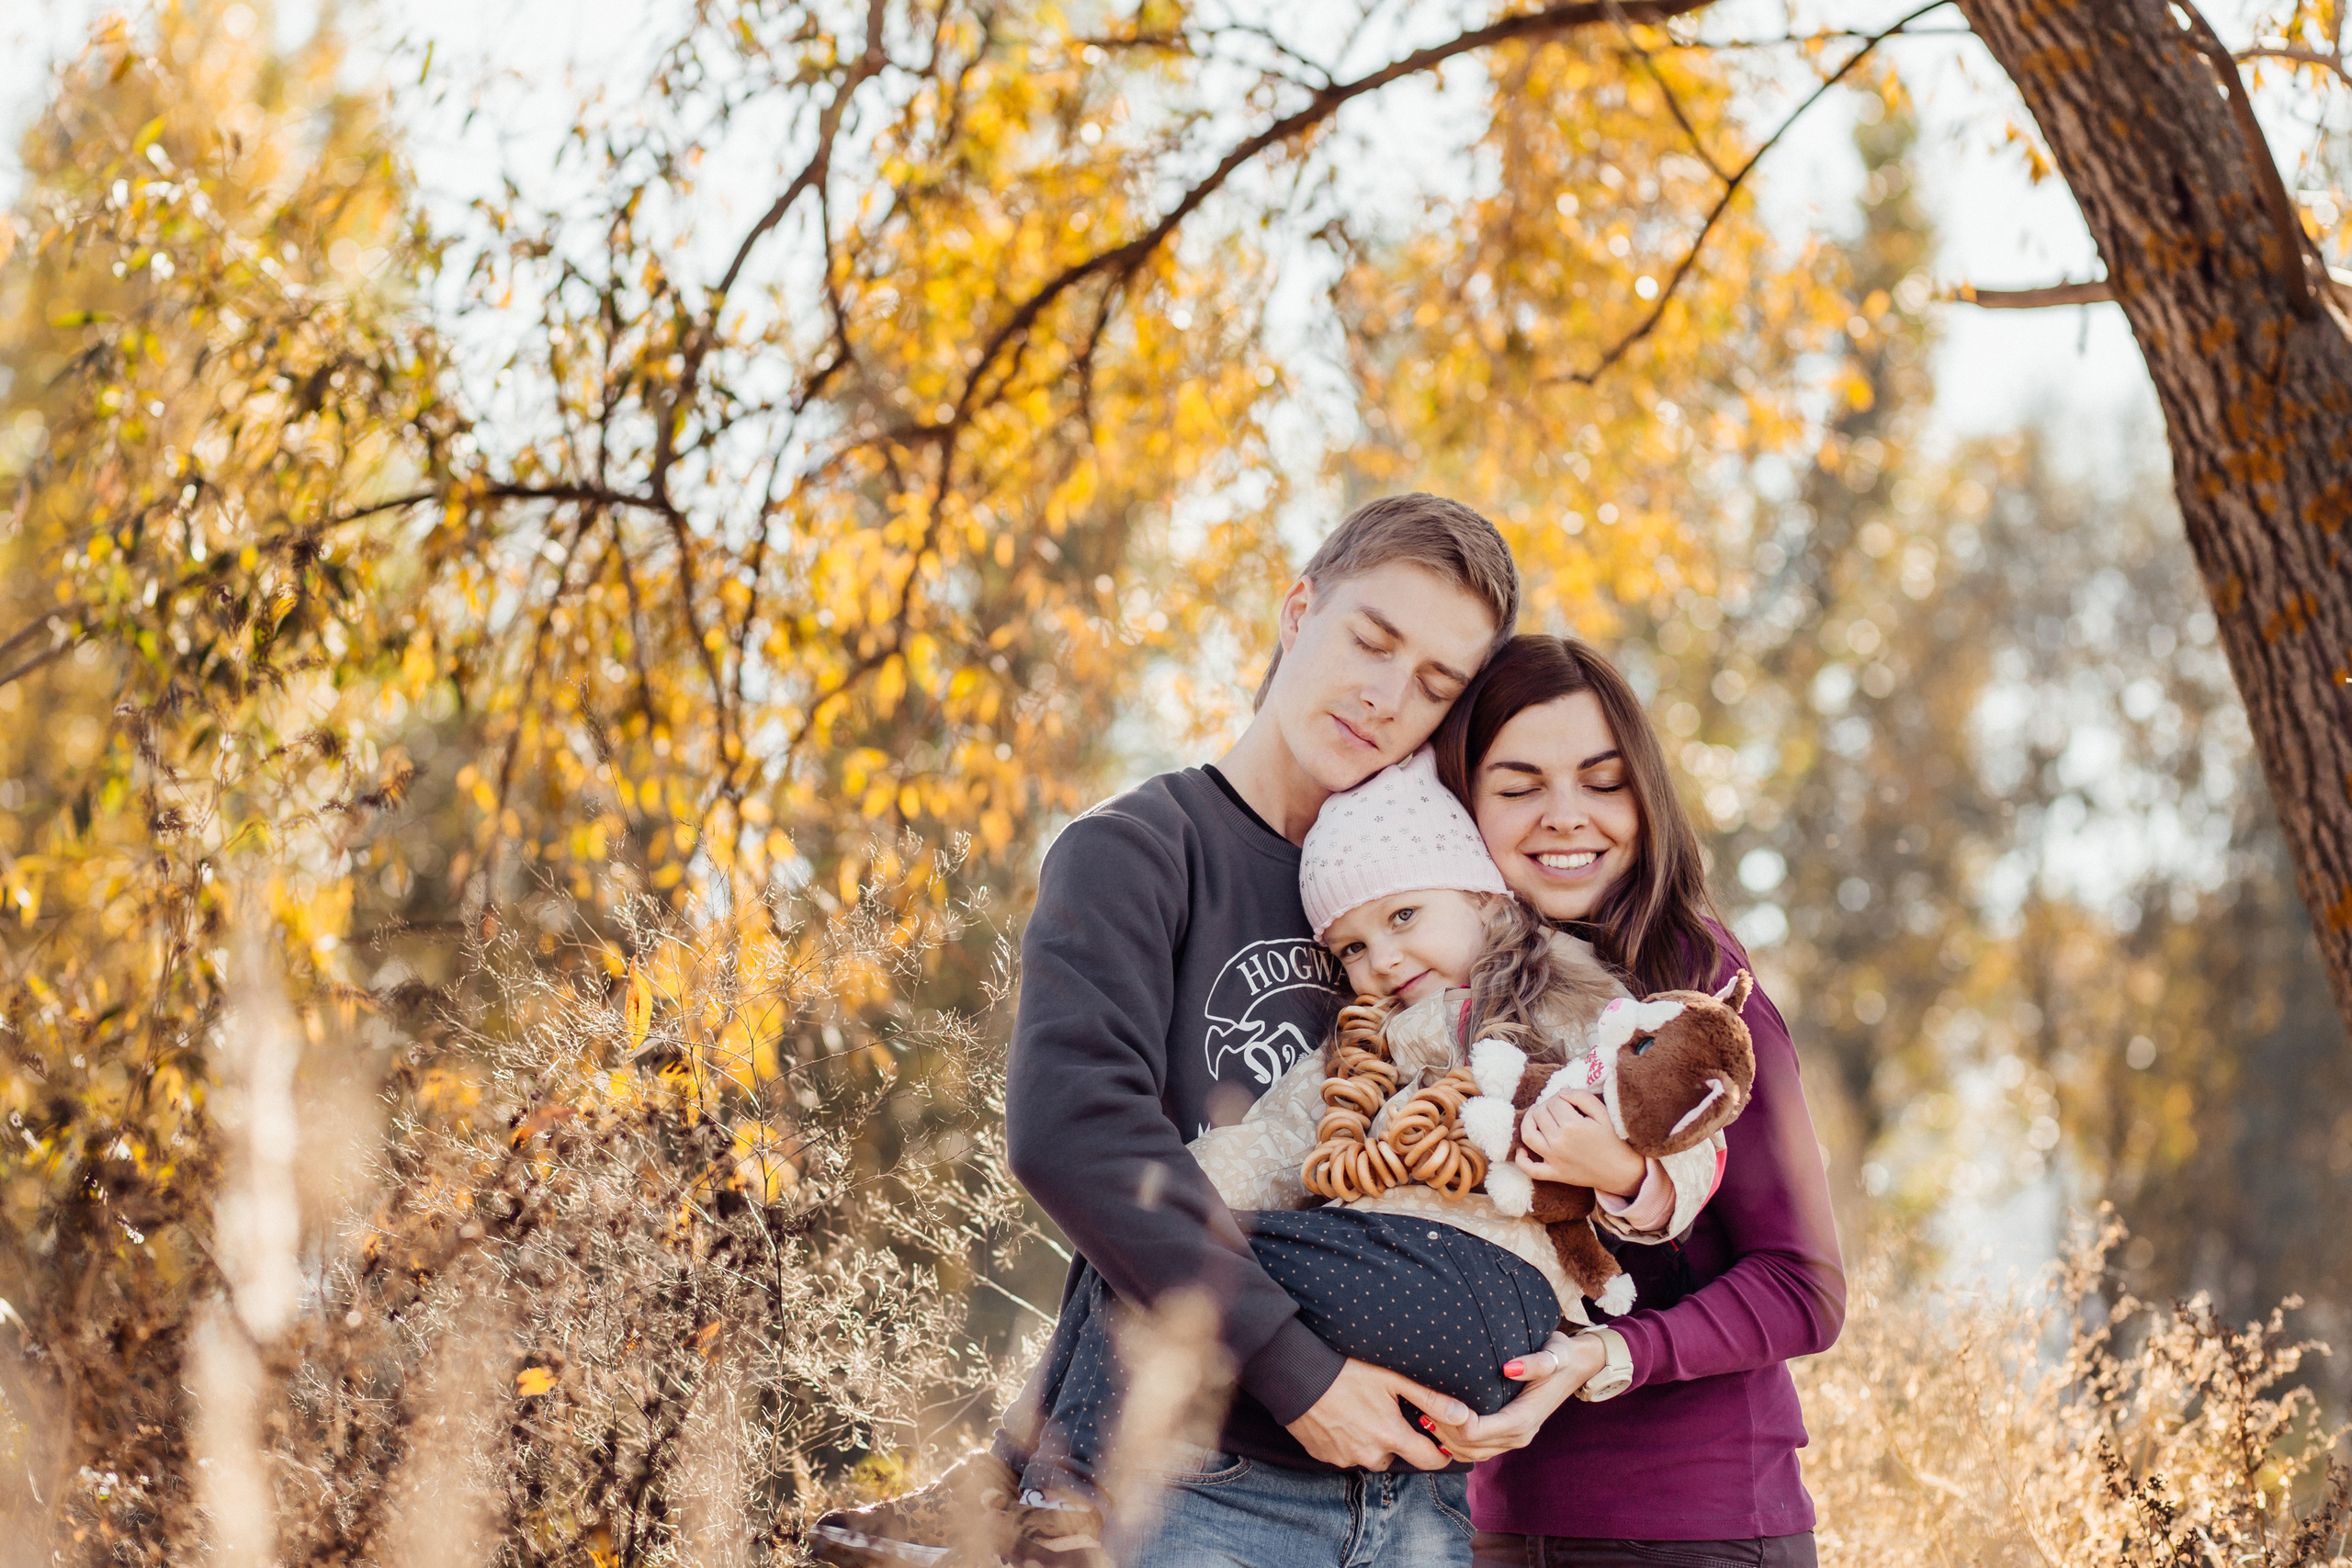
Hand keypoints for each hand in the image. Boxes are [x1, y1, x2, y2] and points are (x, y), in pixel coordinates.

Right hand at [1285, 1358, 1469, 1471]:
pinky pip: (1345, 1453)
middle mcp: (1370, 1454)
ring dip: (1370, 1440)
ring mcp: (1345, 1458)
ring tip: (1361, 1412)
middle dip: (1397, 1439)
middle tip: (1388, 1412)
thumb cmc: (1346, 1371)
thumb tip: (1464, 1416)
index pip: (1429, 1461)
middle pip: (1396, 1456)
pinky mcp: (1324, 1456)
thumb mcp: (1392, 1378)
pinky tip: (1341, 1417)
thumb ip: (1429, 1398)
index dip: (1439, 1452)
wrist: (1297, 1375)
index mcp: (1391, 1437)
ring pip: (1369, 1455)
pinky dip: (1347, 1440)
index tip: (1439, 1442)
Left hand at [1421, 1332, 1602, 1461]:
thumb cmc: (1561, 1355)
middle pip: (1465, 1446)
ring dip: (1442, 1437)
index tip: (1428, 1396)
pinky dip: (1452, 1441)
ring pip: (1467, 1454)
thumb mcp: (1554, 1353)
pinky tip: (1436, 1422)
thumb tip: (1509, 1368)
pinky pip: (1474, 1450)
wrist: (1576, 1366)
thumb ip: (1536, 1362)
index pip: (1474, 1431)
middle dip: (1438, 1426)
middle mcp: (1517, 1436)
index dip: (1448, 1418)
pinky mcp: (1507, 1436)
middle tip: (1414, 1402)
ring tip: (1420, 1411)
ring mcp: (1513, 1440)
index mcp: (1523, 1419)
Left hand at [1517, 1091, 1644, 1196]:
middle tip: (1557, 1107)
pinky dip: (1522, 1160)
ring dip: (1528, 1122)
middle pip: (1540, 1114)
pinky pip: (1530, 1169)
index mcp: (1572, 1126)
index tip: (1567, 1100)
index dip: (1559, 1097)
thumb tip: (1561, 1091)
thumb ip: (1582, 1097)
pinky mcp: (1554, 1174)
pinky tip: (1522, 1150)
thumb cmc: (1613, 1140)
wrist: (1621, 1171)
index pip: (1554, 1102)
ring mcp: (1554, 1160)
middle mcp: (1559, 1143)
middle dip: (1546, 1105)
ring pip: (1528, 1135)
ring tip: (1535, 1115)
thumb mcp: (1603, 1113)